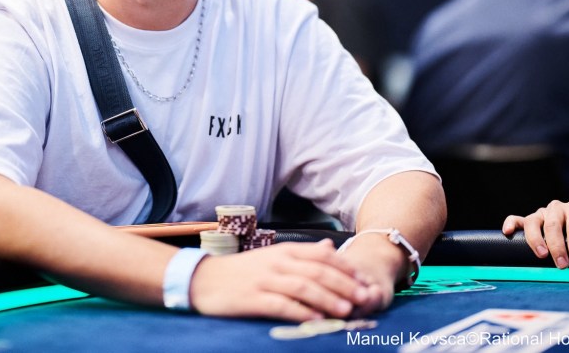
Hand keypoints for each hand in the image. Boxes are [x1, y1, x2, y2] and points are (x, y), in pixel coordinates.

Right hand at [189, 239, 372, 320]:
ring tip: (346, 310)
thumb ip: (303, 253)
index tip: (364, 280)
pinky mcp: (253, 299)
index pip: (322, 255)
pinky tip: (316, 320)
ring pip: (303, 287)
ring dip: (328, 298)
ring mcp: (265, 280)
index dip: (346, 268)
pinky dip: (301, 312)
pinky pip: (282, 305)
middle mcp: (278, 262)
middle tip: (364, 297)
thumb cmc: (242, 270)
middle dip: (344, 285)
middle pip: (318, 271)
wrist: (204, 279)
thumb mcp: (274, 255)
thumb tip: (330, 247)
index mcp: (285, 250)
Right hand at [502, 199, 568, 268]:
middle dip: (557, 246)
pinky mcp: (531, 219)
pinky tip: (508, 231)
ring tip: (542, 255)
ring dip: (536, 239)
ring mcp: (543, 213)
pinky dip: (511, 223)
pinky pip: (517, 218)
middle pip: (553, 224)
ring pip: (534, 221)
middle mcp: (558, 207)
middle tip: (562, 265)